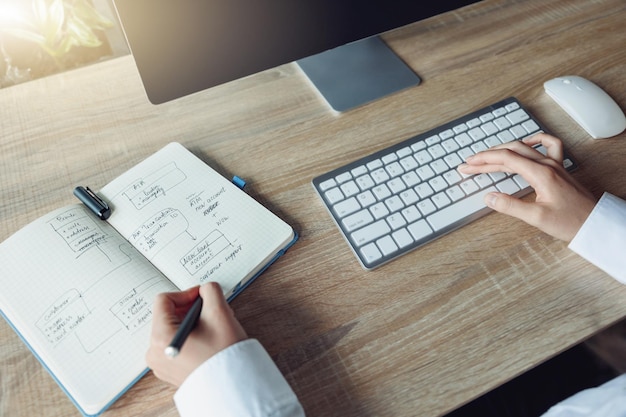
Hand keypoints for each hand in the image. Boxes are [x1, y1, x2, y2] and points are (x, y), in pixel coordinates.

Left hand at [146, 282, 247, 386]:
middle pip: (167, 315)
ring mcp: (161, 364)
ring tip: (212, 327)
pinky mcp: (170, 371)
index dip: (185, 293)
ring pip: (172, 329)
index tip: (202, 297)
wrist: (233, 387)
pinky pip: (175, 344)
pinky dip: (190, 336)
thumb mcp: (220, 313)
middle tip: (211, 312)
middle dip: (190, 309)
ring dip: (192, 322)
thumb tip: (205, 289)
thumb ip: (210, 291)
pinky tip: (208, 340)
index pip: (164, 300)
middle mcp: (155, 352)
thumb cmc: (224, 356)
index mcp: (161, 337)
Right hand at [458, 133, 596, 241]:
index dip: (483, 161)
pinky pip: (550, 146)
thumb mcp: (536, 218)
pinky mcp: (560, 170)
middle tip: (470, 164)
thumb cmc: (571, 222)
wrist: (595, 224)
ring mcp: (555, 165)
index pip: (505, 159)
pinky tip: (527, 143)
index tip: (468, 165)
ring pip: (525, 148)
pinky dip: (536, 141)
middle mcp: (547, 165)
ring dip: (504, 149)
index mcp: (540, 173)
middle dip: (488, 156)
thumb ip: (510, 206)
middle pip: (512, 151)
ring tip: (489, 155)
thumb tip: (488, 197)